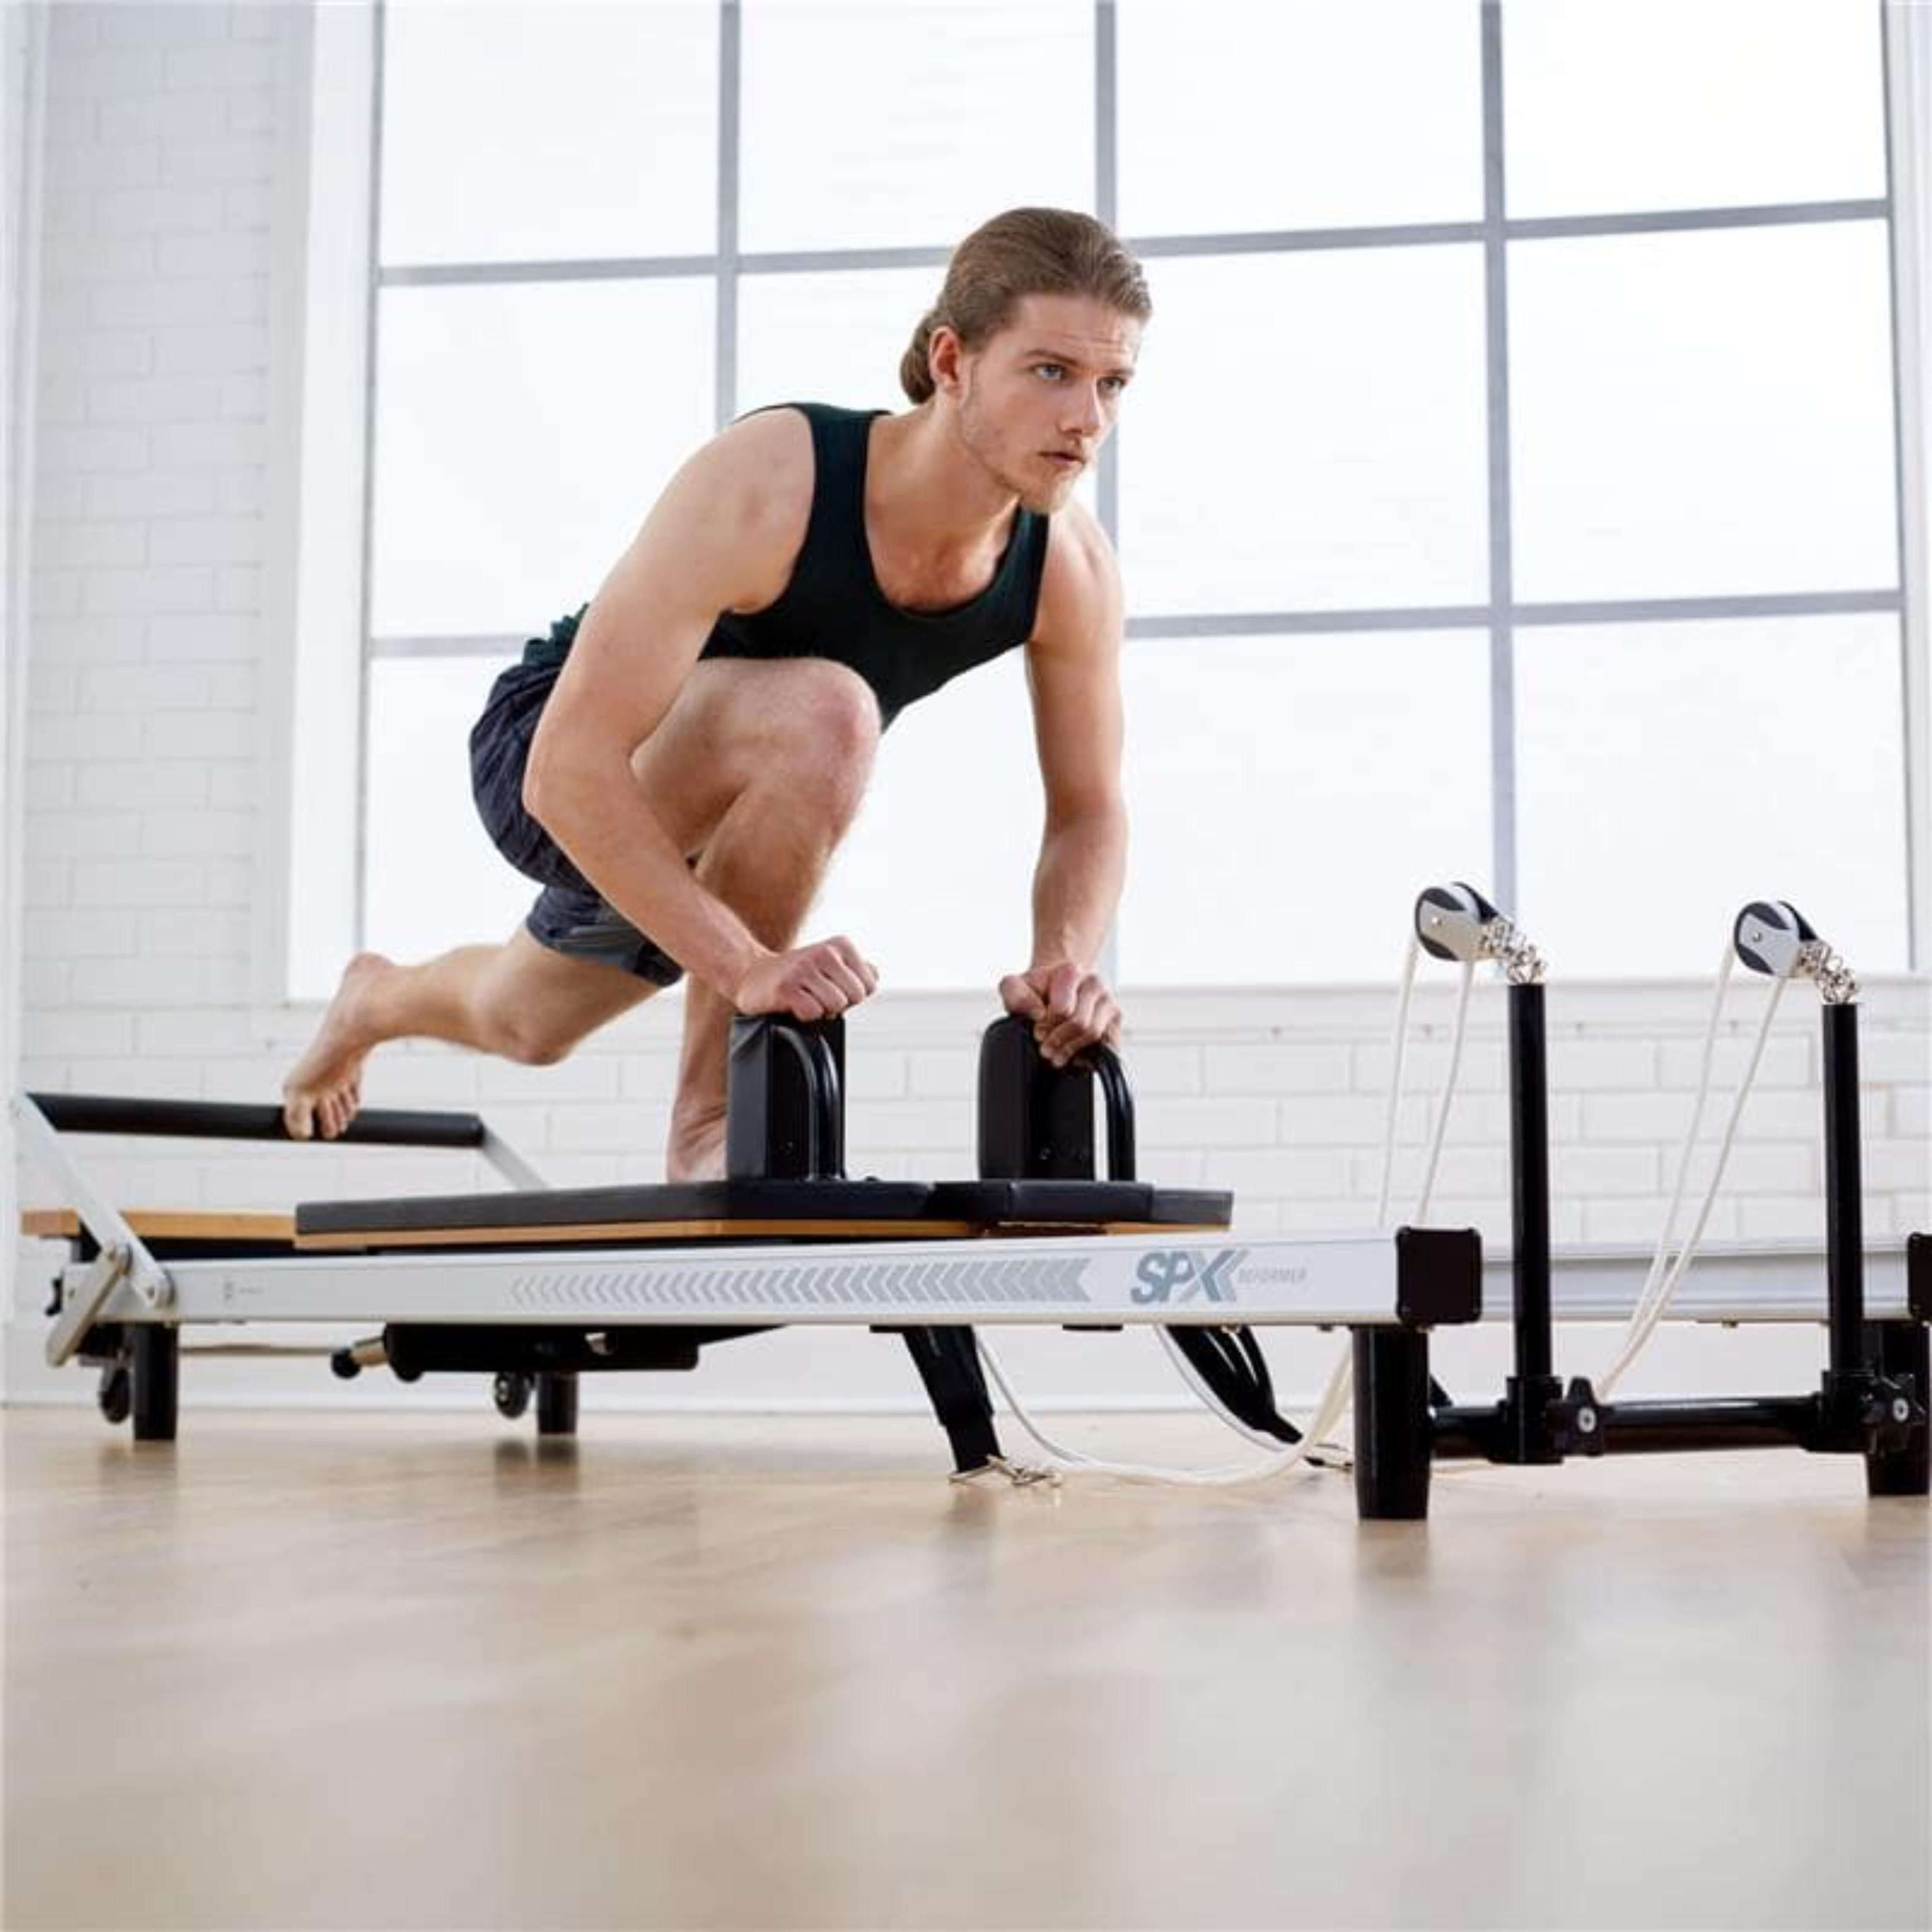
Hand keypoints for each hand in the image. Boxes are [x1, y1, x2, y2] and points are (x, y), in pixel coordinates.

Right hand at [733, 936, 878, 1021]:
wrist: (752, 975)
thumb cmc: (797, 974)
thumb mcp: (832, 964)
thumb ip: (858, 970)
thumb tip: (873, 978)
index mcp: (841, 944)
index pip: (870, 985)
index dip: (853, 995)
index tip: (832, 988)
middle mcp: (825, 952)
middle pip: (855, 996)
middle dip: (840, 1004)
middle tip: (818, 995)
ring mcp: (805, 968)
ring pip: (836, 1005)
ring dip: (821, 1010)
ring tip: (806, 998)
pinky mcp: (786, 987)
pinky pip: (813, 1013)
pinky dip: (804, 1016)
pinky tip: (793, 1004)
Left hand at [998, 962, 1120, 1067]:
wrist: (1054, 989)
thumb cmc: (1037, 991)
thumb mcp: (1015, 987)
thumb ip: (1016, 995)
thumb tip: (1038, 1014)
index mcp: (1071, 971)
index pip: (1063, 1009)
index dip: (1047, 1026)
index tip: (1037, 1032)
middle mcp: (1094, 983)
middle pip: (1080, 1023)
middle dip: (1059, 1040)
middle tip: (1045, 1049)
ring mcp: (1108, 1002)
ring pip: (1094, 1035)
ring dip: (1072, 1049)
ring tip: (1057, 1056)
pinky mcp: (1115, 1021)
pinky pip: (1109, 1045)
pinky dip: (1091, 1055)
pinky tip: (1075, 1057)